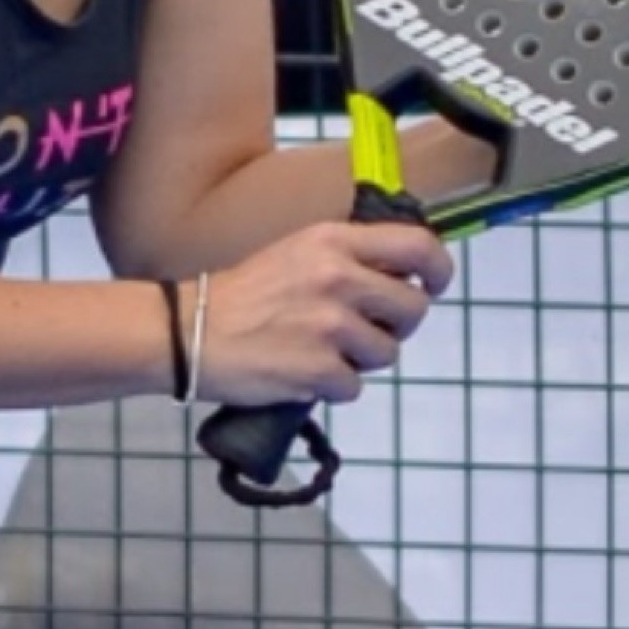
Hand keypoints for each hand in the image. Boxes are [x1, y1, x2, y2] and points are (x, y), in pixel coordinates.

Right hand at [201, 214, 454, 408]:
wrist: (190, 332)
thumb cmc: (245, 295)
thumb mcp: (298, 252)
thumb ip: (348, 258)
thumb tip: (401, 277)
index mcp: (334, 241)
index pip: (417, 245)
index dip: (438, 269)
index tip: (433, 285)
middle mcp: (338, 277)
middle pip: (413, 308)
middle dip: (397, 326)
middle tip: (367, 330)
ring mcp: (330, 325)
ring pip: (387, 353)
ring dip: (362, 360)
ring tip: (323, 351)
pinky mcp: (319, 369)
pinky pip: (355, 387)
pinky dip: (333, 387)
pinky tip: (303, 372)